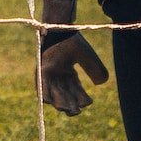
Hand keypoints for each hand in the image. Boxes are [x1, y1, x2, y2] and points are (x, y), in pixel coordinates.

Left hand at [38, 0, 108, 115]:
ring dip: (58, 102)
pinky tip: (49, 102)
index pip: (76, 89)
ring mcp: (48, 73)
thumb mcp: (87, 57)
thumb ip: (95, 69)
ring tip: (65, 110)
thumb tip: (100, 84)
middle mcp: (58, 74)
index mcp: (68, 72)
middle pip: (65, 94)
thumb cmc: (72, 40)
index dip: (82, 98)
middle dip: (70, 105)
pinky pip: (41, 85)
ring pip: (53, 93)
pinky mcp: (40, 69)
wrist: (60, 27)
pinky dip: (44, 94)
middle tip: (76, 113)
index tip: (88, 103)